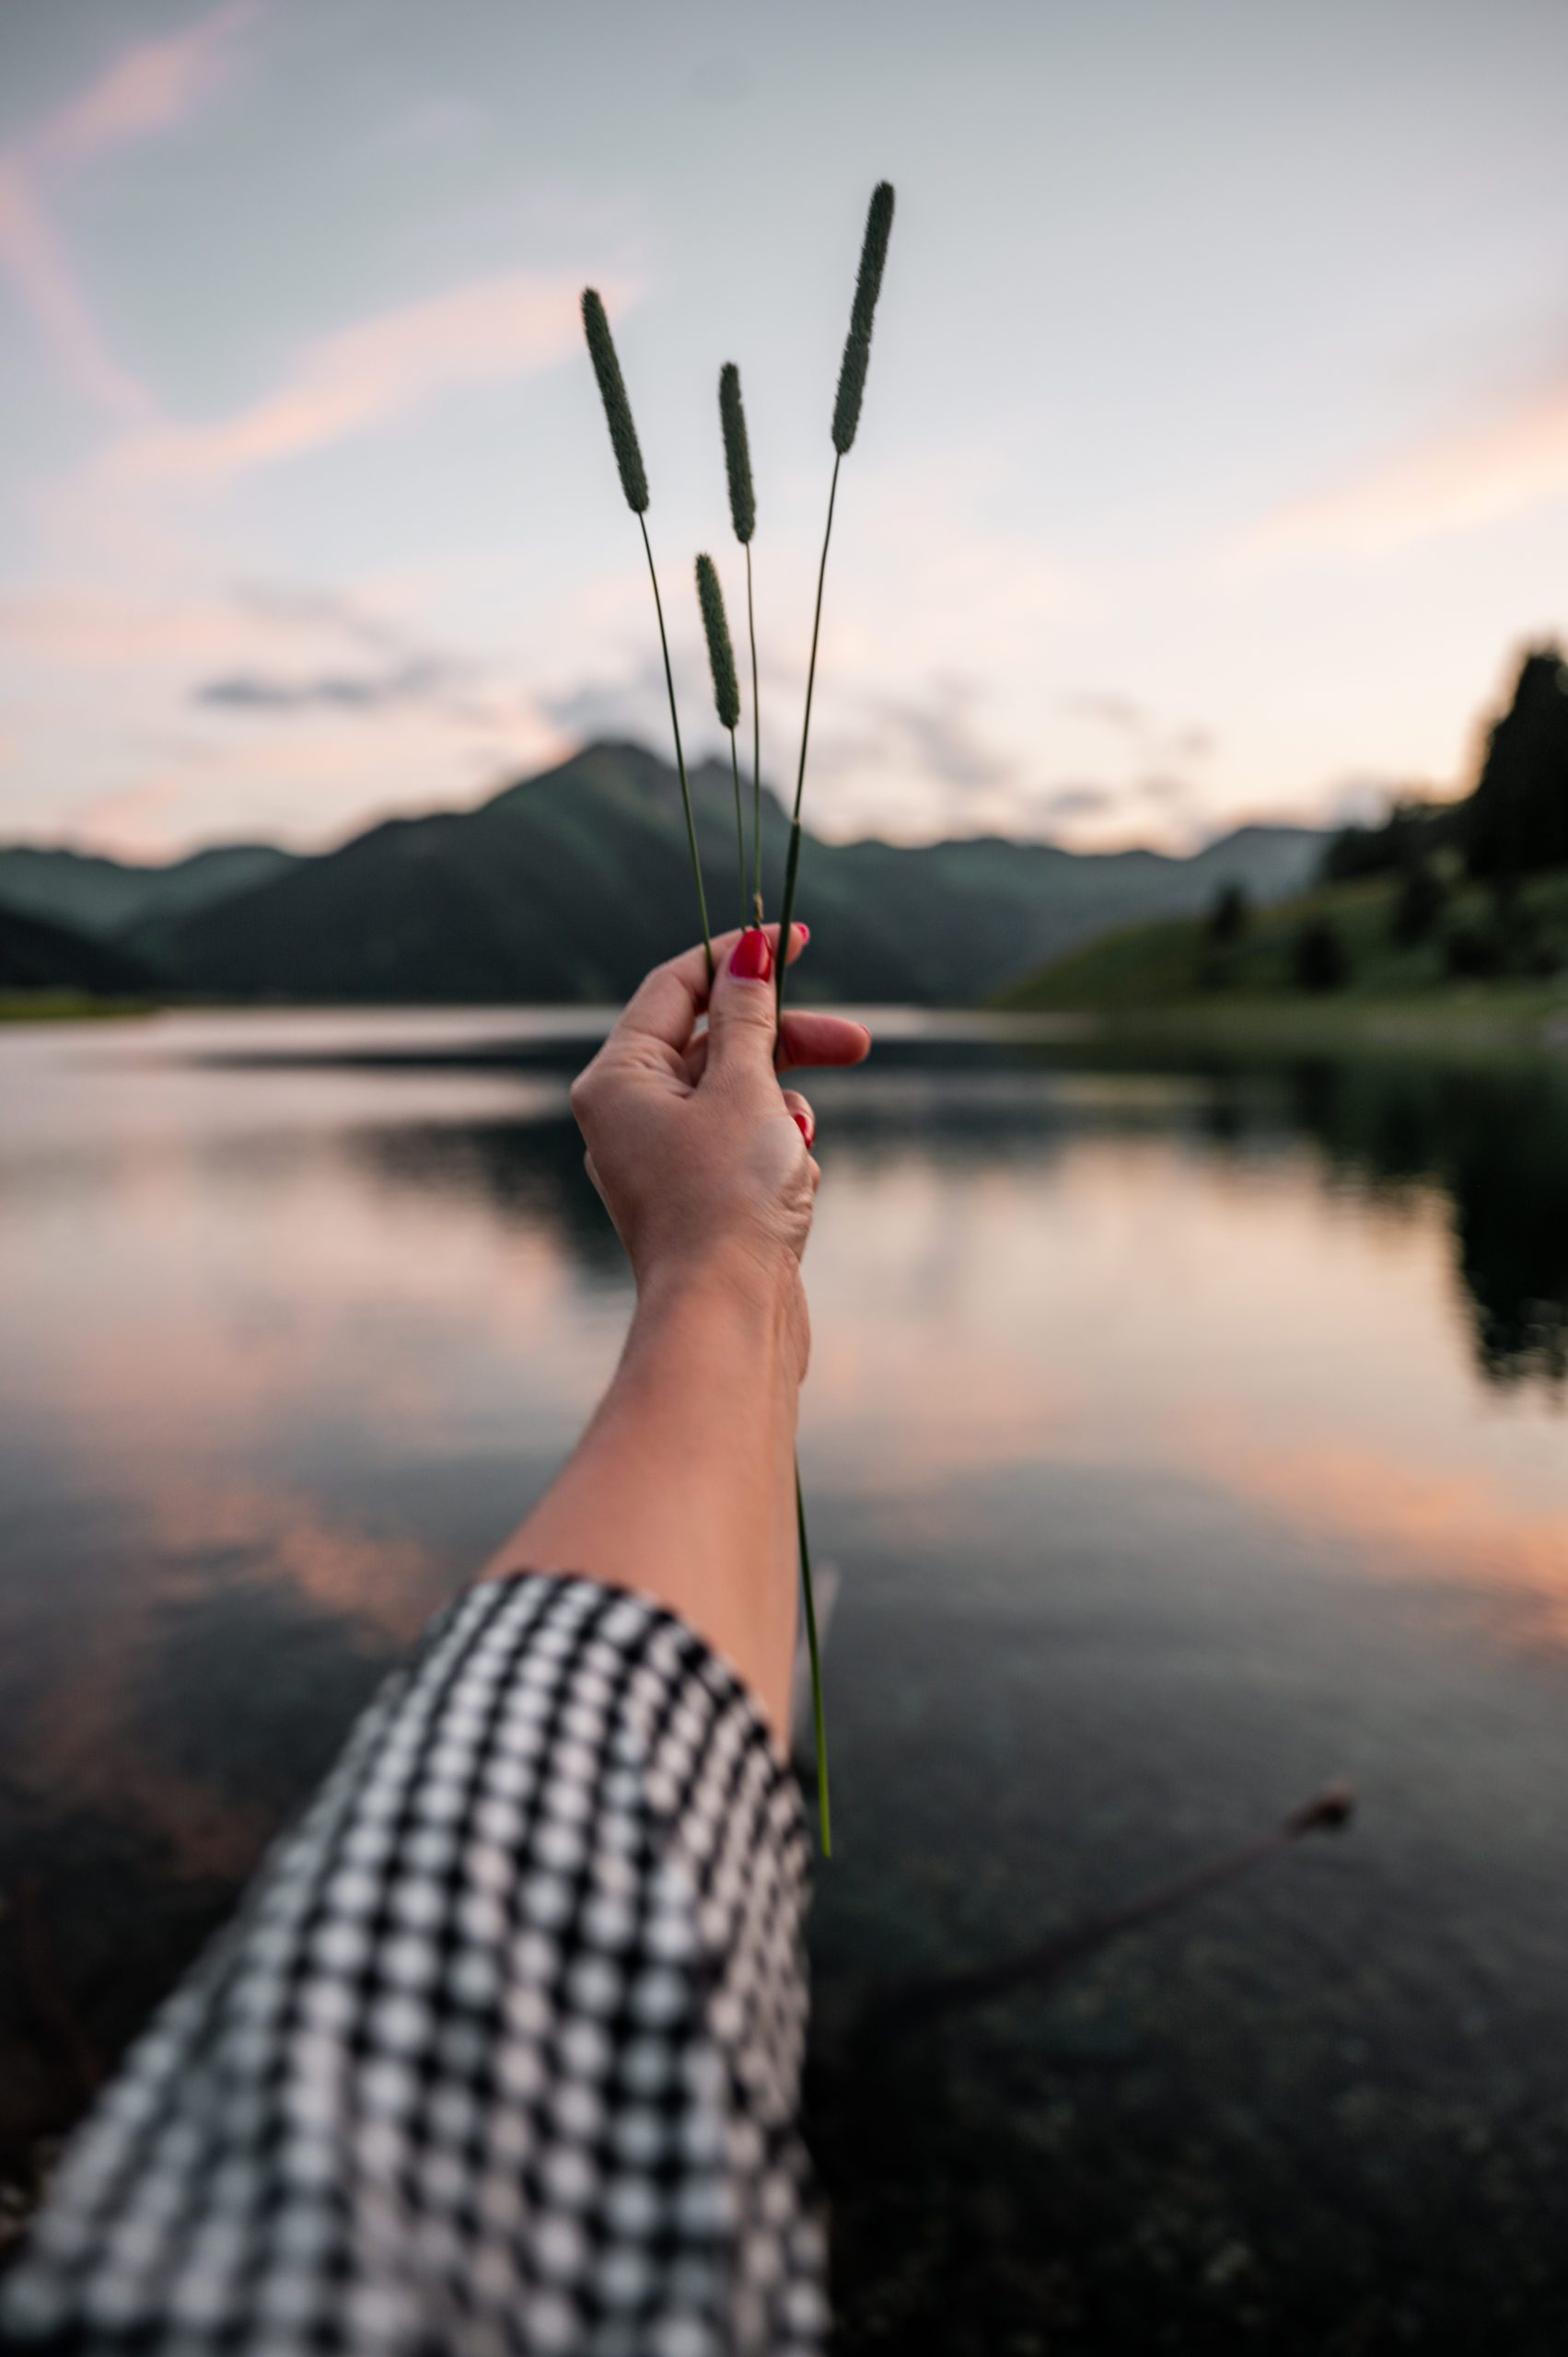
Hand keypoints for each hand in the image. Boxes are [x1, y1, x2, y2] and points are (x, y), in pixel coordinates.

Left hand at [569, 925, 870, 1369]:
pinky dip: (779, 1157)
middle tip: (856, 1044)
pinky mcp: (698, 1202)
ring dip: (785, 1113)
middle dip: (786, 1045)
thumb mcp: (747, 1089)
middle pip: (715, 1044)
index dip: (739, 956)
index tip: (797, 936)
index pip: (676, 986)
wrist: (729, 1319)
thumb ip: (750, 1017)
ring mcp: (662, 1162)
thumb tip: (749, 954)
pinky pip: (746, 1151)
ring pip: (739, 1101)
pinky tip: (793, 1193)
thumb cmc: (728, 1199)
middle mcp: (627, 1116)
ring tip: (796, 1155)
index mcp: (616, 1080)